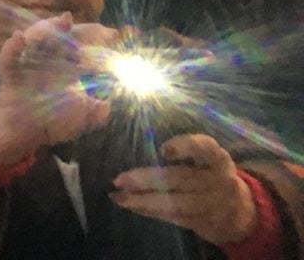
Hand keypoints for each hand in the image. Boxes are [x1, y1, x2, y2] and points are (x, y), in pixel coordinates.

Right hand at [0, 16, 114, 162]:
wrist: (27, 133)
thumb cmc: (56, 122)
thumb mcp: (83, 119)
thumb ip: (96, 114)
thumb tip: (106, 106)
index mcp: (67, 66)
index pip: (82, 45)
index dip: (95, 37)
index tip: (113, 33)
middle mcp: (48, 59)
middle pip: (56, 35)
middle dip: (64, 27)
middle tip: (71, 19)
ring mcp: (28, 64)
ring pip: (33, 39)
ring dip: (42, 30)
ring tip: (53, 25)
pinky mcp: (11, 73)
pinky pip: (9, 58)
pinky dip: (12, 47)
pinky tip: (19, 38)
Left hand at [113, 135, 258, 249]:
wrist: (244, 213)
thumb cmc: (212, 175)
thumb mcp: (207, 161)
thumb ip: (183, 151)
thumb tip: (137, 137)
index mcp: (219, 160)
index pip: (206, 149)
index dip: (186, 146)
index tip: (164, 149)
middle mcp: (219, 182)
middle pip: (181, 179)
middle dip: (148, 179)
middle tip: (119, 179)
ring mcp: (213, 205)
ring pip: (175, 203)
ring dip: (143, 200)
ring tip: (118, 197)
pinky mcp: (206, 224)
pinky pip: (174, 218)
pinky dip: (150, 212)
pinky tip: (131, 206)